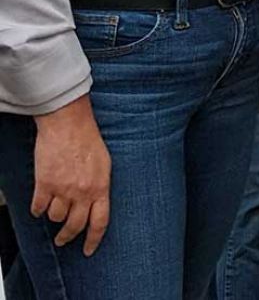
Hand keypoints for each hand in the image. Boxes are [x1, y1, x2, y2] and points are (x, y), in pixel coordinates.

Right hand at [32, 95, 111, 255]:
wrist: (68, 124)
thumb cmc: (88, 140)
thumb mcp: (104, 164)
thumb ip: (100, 184)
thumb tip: (96, 201)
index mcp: (101, 187)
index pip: (100, 222)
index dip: (93, 240)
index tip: (88, 250)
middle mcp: (83, 192)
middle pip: (75, 226)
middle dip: (68, 236)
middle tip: (63, 240)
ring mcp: (63, 190)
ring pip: (55, 217)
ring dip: (53, 216)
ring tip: (53, 209)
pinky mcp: (44, 184)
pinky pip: (38, 207)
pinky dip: (38, 209)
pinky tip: (40, 204)